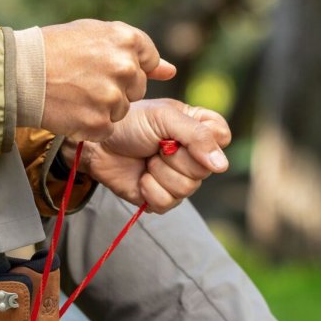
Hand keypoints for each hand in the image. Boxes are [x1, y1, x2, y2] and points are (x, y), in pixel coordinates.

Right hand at [41, 20, 175, 140]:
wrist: (19, 74)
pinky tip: (72, 111)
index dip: (129, 68)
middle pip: (137, 88)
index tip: (110, 71)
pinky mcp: (100, 123)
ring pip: (122, 111)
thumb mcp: (94, 34)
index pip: (148, 60)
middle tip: (85, 83)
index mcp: (125, 40)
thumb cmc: (53, 50)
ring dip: (103, 108)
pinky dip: (90, 125)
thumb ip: (135, 51)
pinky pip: (106, 130)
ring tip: (75, 95)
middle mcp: (124, 67)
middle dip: (116, 88)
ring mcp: (113, 97)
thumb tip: (170, 71)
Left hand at [68, 99, 230, 213]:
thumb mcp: (164, 117)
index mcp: (198, 128)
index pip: (222, 138)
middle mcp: (193, 155)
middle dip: (174, 158)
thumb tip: (221, 166)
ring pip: (187, 188)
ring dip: (159, 173)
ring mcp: (179, 178)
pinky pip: (168, 203)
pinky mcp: (162, 197)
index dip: (204, 140)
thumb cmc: (129, 123)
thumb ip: (197, 136)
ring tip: (146, 160)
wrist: (98, 145)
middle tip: (156, 146)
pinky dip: (149, 190)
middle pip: (205, 169)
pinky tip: (141, 177)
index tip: (179, 133)